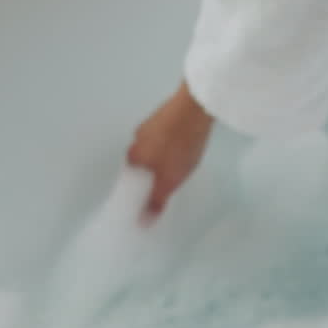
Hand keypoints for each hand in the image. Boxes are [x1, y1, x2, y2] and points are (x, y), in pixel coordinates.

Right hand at [127, 81, 214, 224]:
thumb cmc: (180, 143)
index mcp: (133, 156)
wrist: (196, 106)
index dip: (142, 189)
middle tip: (172, 180)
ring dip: (165, 156)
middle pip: (143, 163)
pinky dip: (173, 142)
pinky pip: (166, 134)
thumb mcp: (170, 180)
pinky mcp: (166, 114)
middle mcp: (137, 138)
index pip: (131, 179)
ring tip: (184, 161)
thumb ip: (156, 201)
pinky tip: (188, 145)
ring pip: (155, 147)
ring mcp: (151, 123)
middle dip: (155, 173)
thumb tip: (143, 221)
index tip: (153, 196)